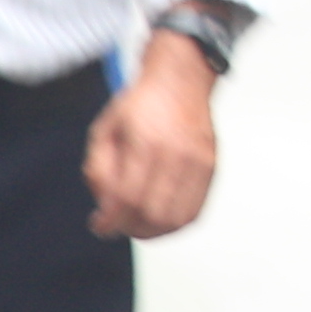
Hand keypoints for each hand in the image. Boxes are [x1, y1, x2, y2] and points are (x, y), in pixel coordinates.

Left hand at [86, 41, 218, 237]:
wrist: (181, 80)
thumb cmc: (140, 105)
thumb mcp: (104, 130)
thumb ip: (99, 170)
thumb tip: (105, 208)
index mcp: (146, 142)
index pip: (128, 198)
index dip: (110, 221)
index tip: (99, 225)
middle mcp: (177, 154)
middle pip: (153, 213)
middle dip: (130, 228)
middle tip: (117, 225)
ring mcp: (198, 162)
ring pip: (177, 218)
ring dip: (153, 231)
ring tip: (137, 225)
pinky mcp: (211, 168)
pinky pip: (195, 211)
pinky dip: (174, 224)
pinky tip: (158, 218)